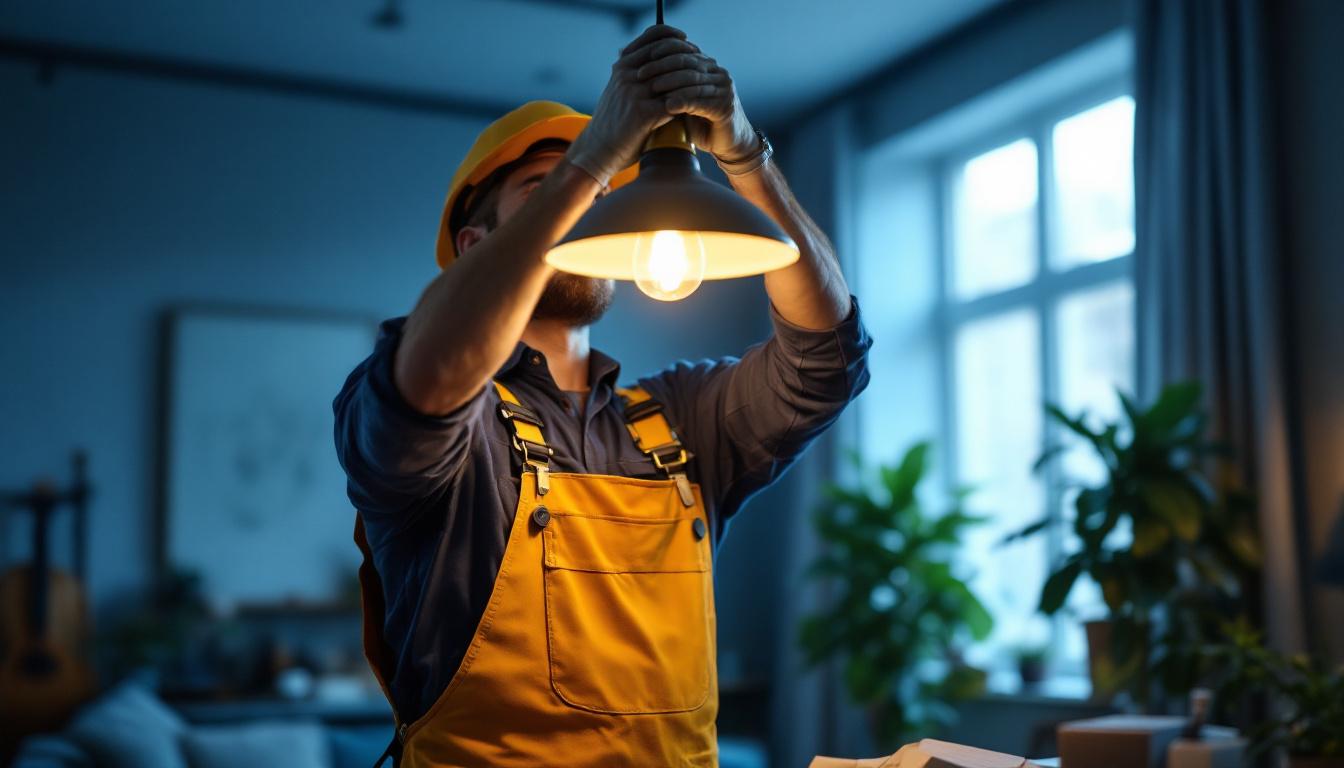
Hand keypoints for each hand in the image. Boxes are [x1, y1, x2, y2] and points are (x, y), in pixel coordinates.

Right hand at [567, 25, 691, 186]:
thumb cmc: (613, 121)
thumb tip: (656, 59)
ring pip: (673, 77)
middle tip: (702, 59)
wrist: (599, 150)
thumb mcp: (619, 90)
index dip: (671, 35)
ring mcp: (634, 93)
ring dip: (690, 78)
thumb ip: (633, 74)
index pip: (651, 37)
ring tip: (703, 82)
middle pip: (665, 53)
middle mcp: (627, 75)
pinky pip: (674, 102)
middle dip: (686, 54)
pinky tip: (698, 104)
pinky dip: (688, 101)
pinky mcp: (643, 114)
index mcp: (622, 66)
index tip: (686, 40)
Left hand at [635, 35, 758, 163]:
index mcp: (708, 66)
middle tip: (641, 73)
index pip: (684, 50)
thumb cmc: (701, 121)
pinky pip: (701, 101)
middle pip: (687, 63)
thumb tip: (643, 70)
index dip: (662, 52)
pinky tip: (669, 105)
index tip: (642, 58)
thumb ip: (672, 84)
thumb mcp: (684, 98)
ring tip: (652, 88)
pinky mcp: (725, 107)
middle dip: (661, 66)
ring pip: (693, 80)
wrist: (727, 144)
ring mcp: (724, 89)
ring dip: (670, 83)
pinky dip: (684, 102)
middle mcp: (718, 73)